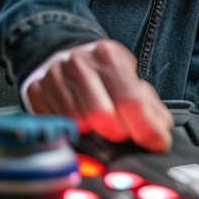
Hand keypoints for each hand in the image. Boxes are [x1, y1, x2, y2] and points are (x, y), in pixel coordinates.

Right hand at [22, 39, 173, 151]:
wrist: (64, 54)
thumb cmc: (102, 71)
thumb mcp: (130, 77)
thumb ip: (149, 104)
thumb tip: (162, 131)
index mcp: (109, 55)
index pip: (131, 100)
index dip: (147, 128)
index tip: (158, 145)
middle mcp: (79, 63)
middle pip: (104, 116)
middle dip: (120, 134)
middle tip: (125, 135)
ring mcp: (54, 77)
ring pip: (79, 124)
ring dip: (95, 135)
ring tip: (102, 128)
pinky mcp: (36, 92)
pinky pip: (58, 126)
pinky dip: (74, 133)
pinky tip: (81, 126)